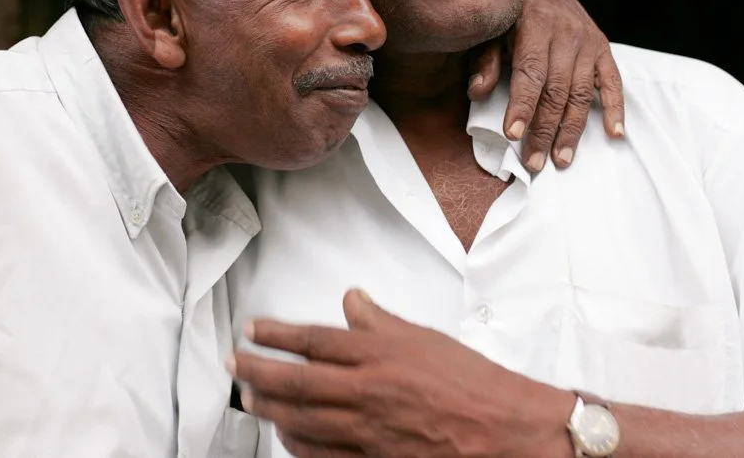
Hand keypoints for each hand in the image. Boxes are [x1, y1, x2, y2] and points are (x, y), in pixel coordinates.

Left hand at [228, 290, 573, 457]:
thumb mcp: (424, 339)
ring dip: (272, 411)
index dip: (276, 335)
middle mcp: (369, 392)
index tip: (252, 331)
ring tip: (251, 400)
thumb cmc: (472, 384)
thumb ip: (380, 322)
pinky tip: (286, 439)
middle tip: (236, 365)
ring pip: (304, 422)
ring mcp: (370, 432)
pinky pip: (325, 457)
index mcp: (380, 356)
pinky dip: (300, 448)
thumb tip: (352, 300)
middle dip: (258, 373)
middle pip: (298, 382)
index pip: (314, 341)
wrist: (507, 430)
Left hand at [468, 0, 624, 172]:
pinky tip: (614, 134)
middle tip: (533, 162)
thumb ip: (485, 60)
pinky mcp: (603, 47)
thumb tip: (478, 93)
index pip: (530, 73)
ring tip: (561, 159)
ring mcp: (589, 40)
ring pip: (582, 93)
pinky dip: (616, 108)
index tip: (512, 134)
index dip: (521, 105)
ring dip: (572, 130)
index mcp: (535, 24)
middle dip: (544, 129)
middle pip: (557, 90)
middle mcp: (567, 32)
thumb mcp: (489, 29)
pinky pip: (613, 81)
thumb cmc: (507, 12)